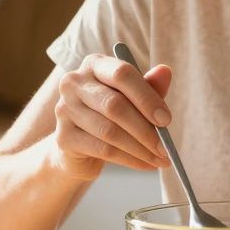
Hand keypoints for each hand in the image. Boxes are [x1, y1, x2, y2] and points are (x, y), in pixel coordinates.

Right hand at [51, 53, 172, 179]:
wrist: (80, 145)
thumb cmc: (111, 113)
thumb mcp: (133, 97)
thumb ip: (149, 86)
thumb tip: (165, 71)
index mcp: (94, 64)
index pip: (122, 74)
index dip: (146, 98)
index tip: (166, 120)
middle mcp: (74, 82)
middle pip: (114, 105)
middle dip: (145, 129)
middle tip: (165, 147)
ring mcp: (65, 109)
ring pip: (109, 131)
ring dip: (140, 149)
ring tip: (160, 159)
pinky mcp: (64, 137)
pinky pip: (103, 150)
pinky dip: (130, 160)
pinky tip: (146, 164)